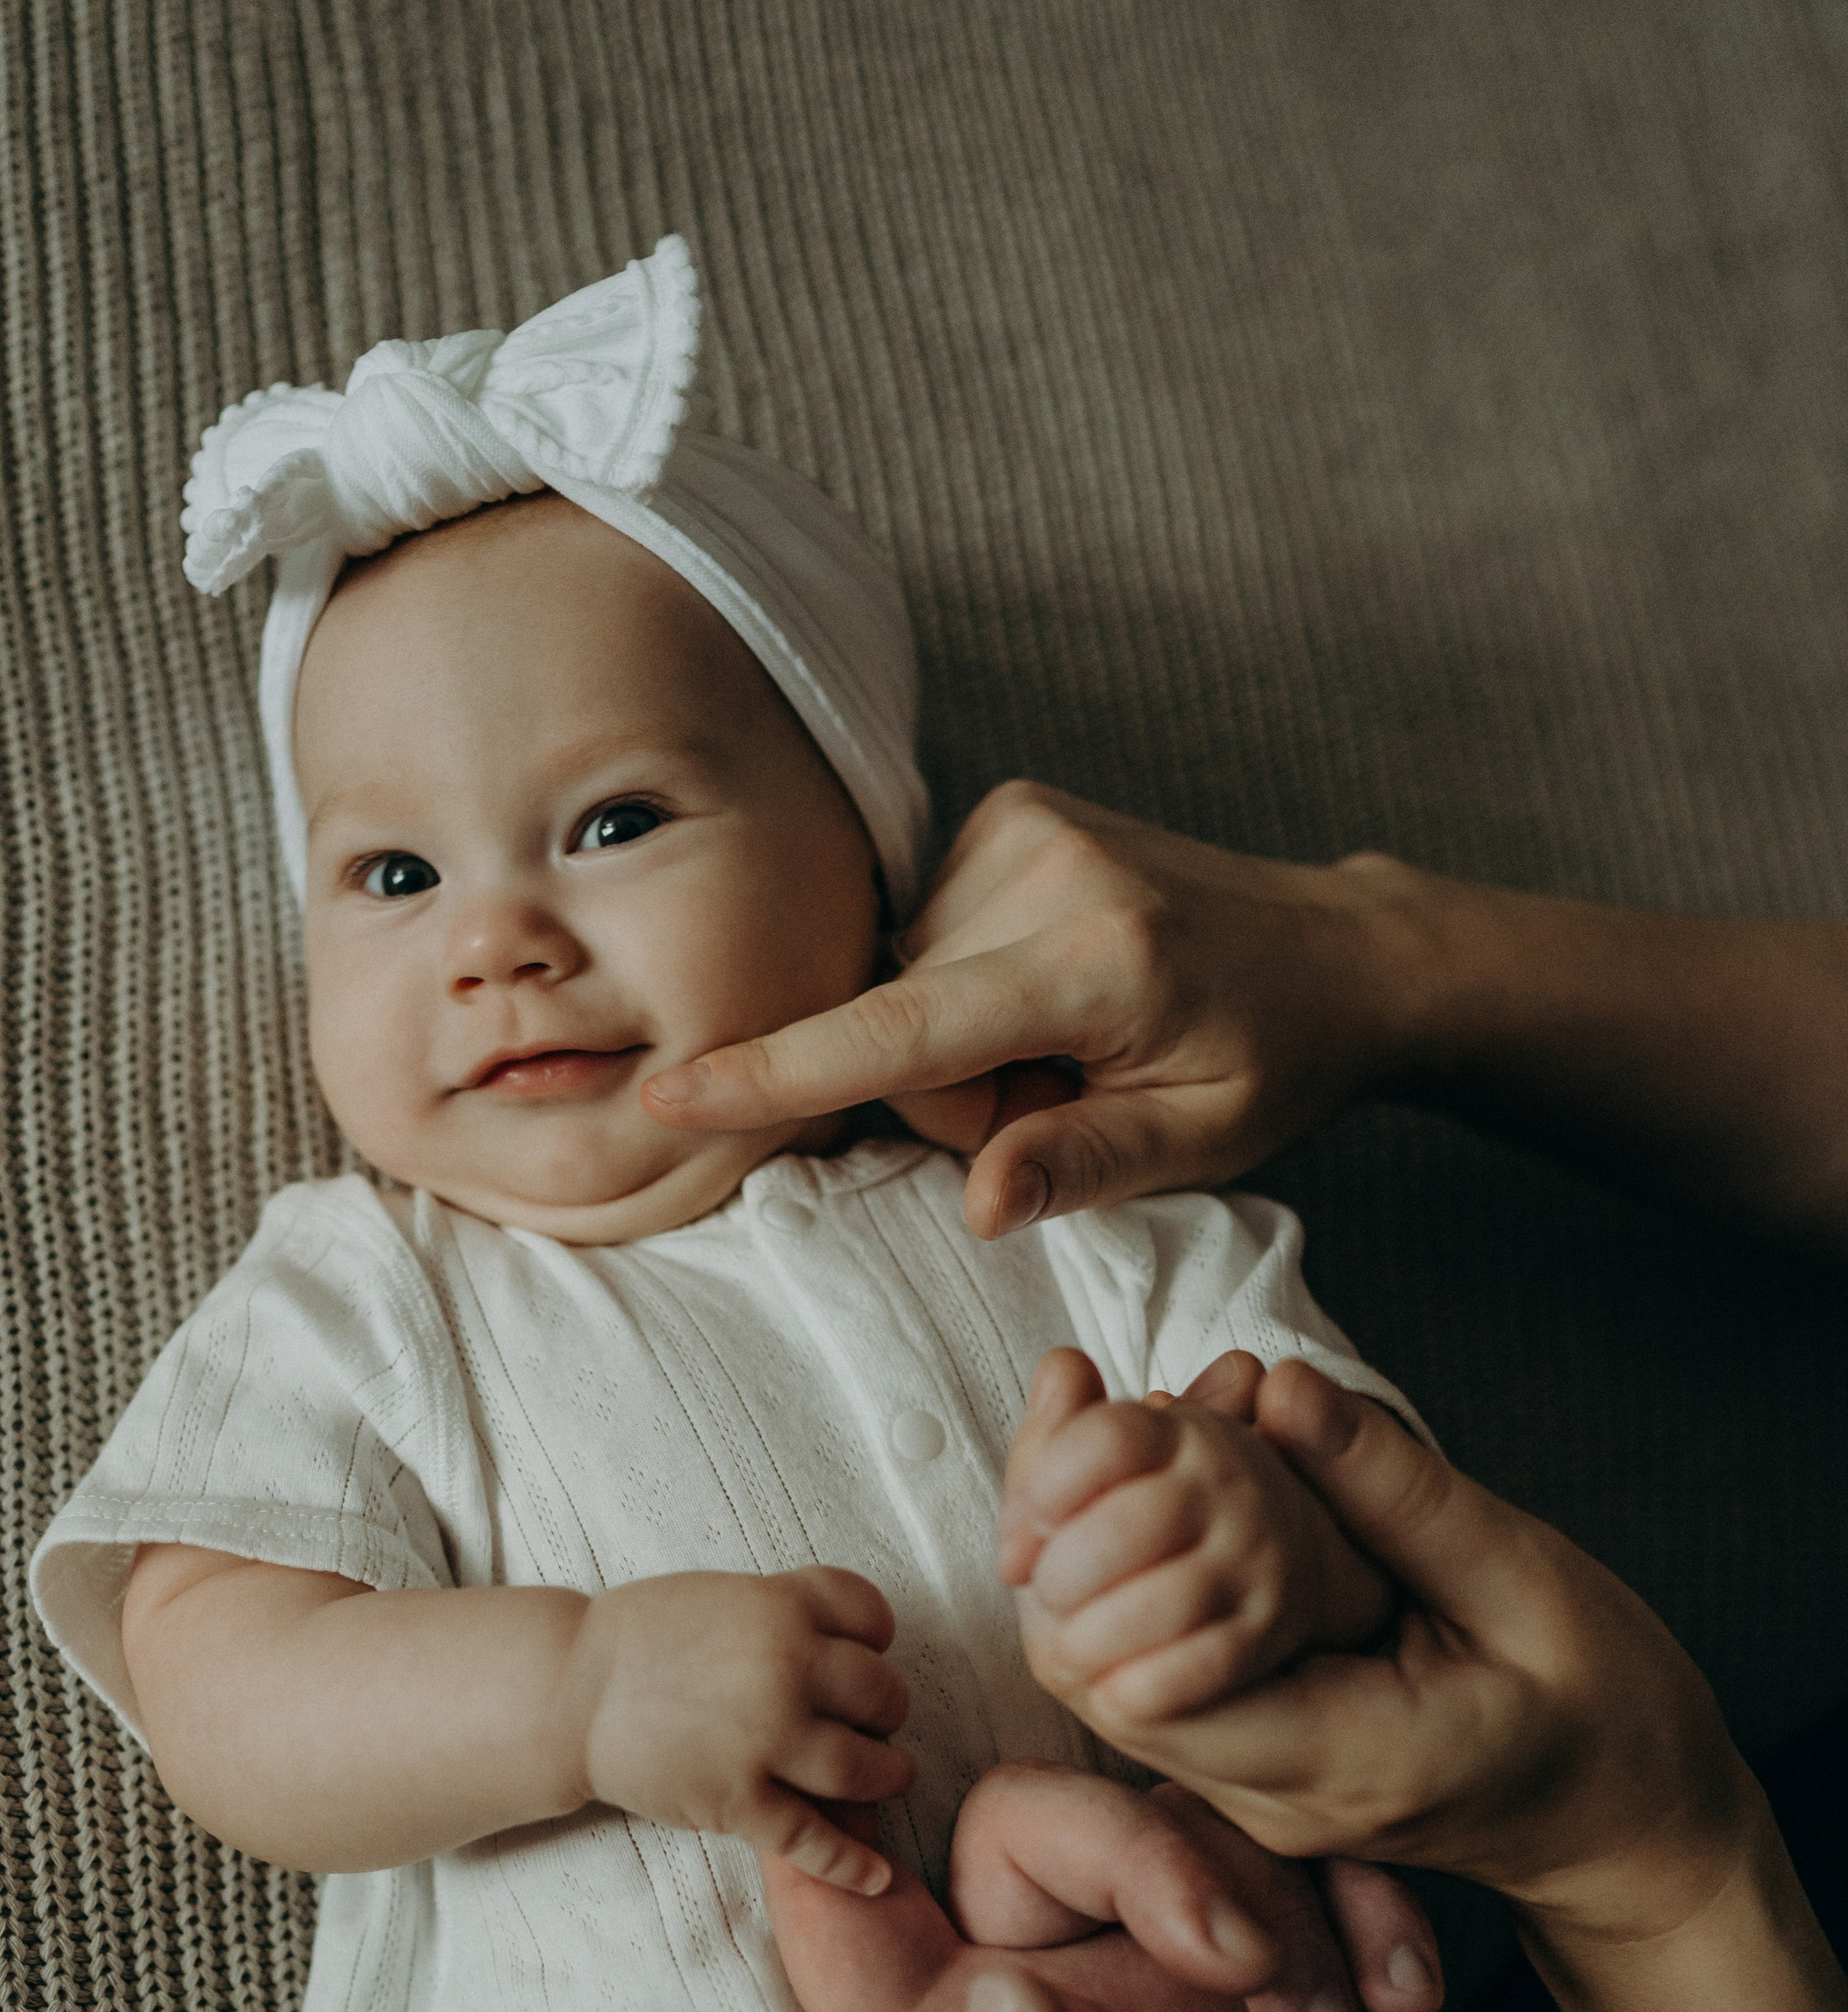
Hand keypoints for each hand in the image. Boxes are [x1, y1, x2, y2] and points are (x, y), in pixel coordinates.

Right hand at [567, 1565, 914, 1893]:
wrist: (566, 1693)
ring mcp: (764, 1739)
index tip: (870, 1655)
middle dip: (884, 1709)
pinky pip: (813, 1840)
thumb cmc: (639, 1640)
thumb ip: (784, 1611)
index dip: (878, 1639)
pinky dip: (853, 1865)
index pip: (872, 1618)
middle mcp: (784, 1669)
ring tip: (886, 1777)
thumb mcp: (721, 1595)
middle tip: (872, 1721)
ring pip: (867, 1768)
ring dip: (888, 1776)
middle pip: (882, 1693)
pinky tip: (877, 1878)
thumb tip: (847, 1641)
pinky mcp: (738, 1800)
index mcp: (780, 1607)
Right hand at [639, 783, 1429, 1234]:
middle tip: (1063, 1096)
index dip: (784, 1070)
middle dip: (958, 1092)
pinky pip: (926, 939)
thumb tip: (974, 1200)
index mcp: (1098, 959)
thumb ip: (1082, 1165)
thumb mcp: (1201, 1142)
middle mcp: (1046, 869)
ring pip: (904, 985)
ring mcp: (1021, 826)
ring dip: (964, 1044)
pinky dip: (971, 990)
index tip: (675, 1090)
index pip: (907, 1030)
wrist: (1335, 950)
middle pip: (899, 1024)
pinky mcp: (1006, 811)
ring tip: (1069, 1043)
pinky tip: (1051, 993)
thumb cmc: (1273, 1058)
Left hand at [764, 1767, 1581, 2011]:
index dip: (825, 1829)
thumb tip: (994, 2001)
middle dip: (1147, 1858)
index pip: (839, 1928)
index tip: (886, 1765)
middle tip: (1247, 1965)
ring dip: (1276, 1903)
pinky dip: (1358, 1895)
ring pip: (1171, 1820)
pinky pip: (1294, 1849)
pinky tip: (1404, 1996)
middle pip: (1024, 1825)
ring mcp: (1165, 1985)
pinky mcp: (1287, 1968)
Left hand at [1014, 1356, 1756, 1945]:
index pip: (1143, 1683)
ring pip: (1108, 1674)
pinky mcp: (1256, 1764)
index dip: (1092, 1551)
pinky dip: (1137, 1575)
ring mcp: (1255, 1791)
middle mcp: (1271, 1797)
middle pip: (1095, 1677)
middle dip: (1069, 1533)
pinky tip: (1152, 1477)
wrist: (1631, 1825)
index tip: (1107, 1420)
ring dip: (1093, 1547)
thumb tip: (1281, 1389)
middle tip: (1077, 1394)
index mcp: (1340, 1759)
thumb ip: (1397, 1494)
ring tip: (1107, 1414)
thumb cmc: (1609, 1711)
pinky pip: (1157, 1673)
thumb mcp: (1524, 1582)